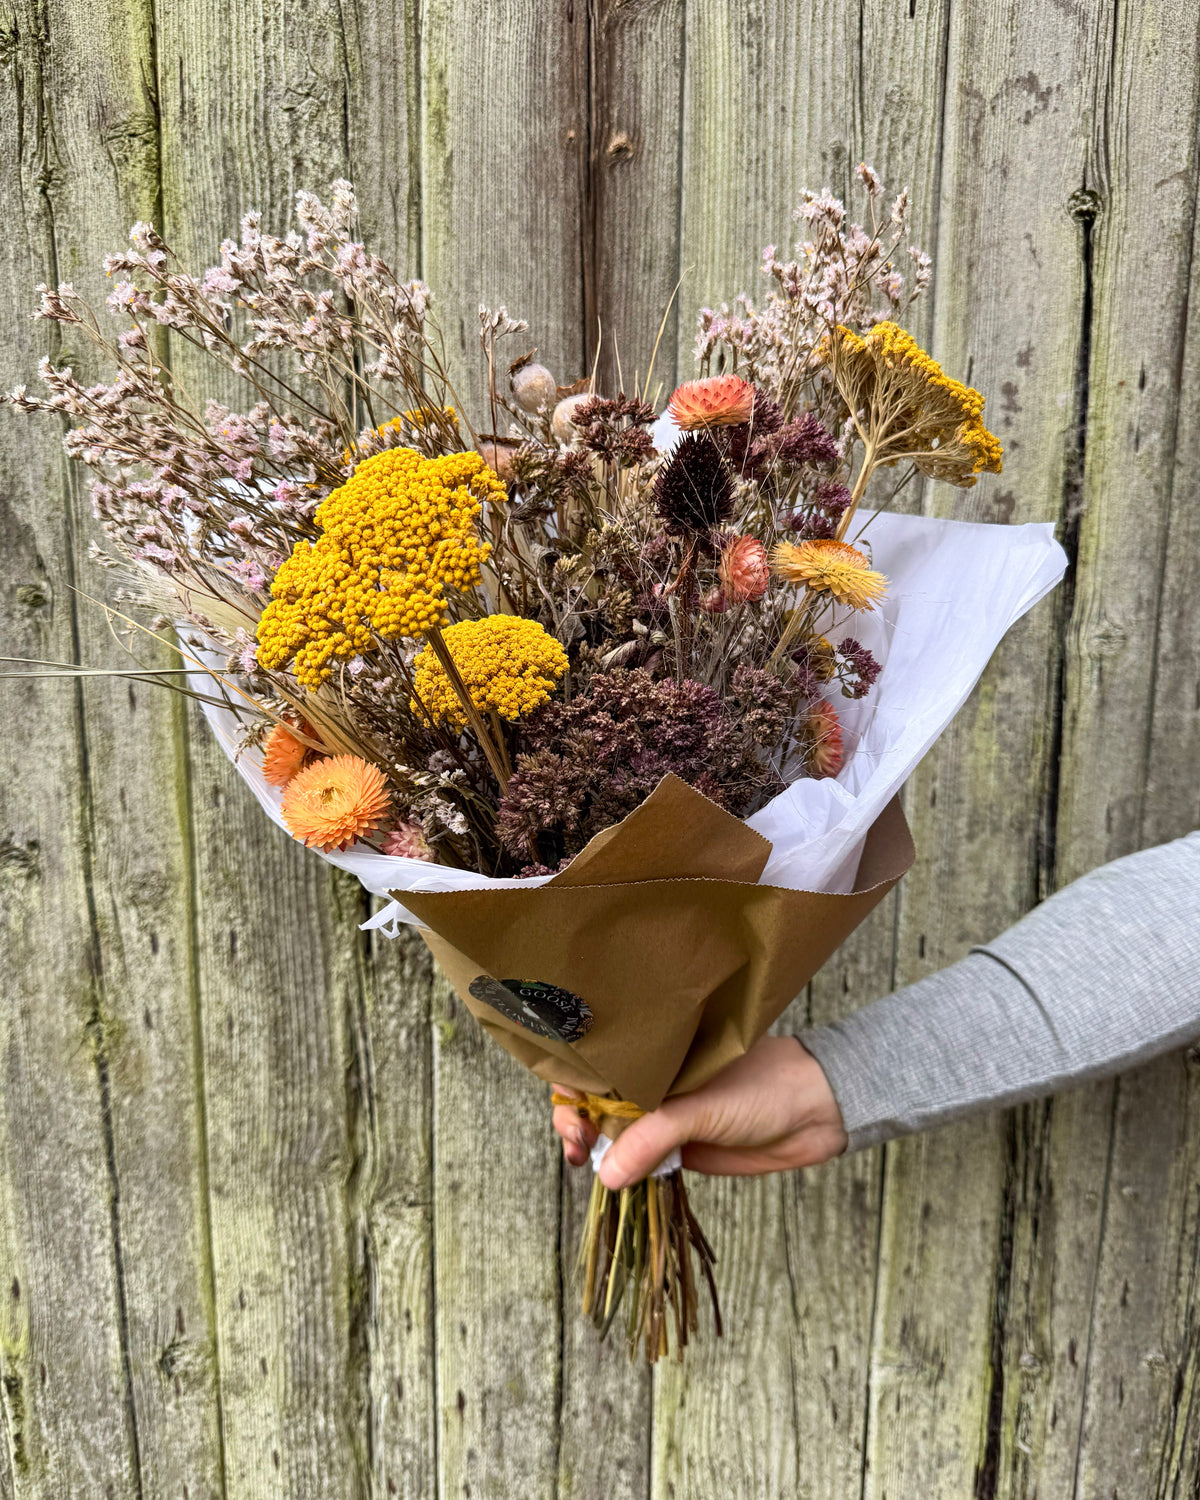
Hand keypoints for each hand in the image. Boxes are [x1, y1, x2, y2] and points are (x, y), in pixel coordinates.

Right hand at [552, 1036, 846, 1187]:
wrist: (815, 1112)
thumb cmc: (763, 1086)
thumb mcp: (701, 1106)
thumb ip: (652, 1136)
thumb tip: (606, 1174)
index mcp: (656, 1056)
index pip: (598, 1066)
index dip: (574, 1089)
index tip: (573, 1116)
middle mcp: (655, 1083)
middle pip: (597, 1103)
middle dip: (578, 1123)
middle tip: (578, 1148)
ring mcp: (667, 1117)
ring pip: (616, 1135)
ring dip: (597, 1152)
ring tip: (587, 1165)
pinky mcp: (682, 1148)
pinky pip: (642, 1161)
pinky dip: (625, 1172)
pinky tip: (613, 1182)